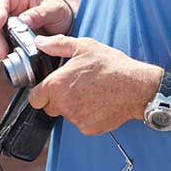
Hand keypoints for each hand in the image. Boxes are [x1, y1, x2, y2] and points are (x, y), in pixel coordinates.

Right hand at [0, 0, 74, 59]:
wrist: (65, 24)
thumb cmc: (59, 11)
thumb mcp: (54, 9)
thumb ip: (39, 14)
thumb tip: (22, 21)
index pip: (3, 1)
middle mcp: (11, 9)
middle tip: (2, 50)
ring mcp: (10, 23)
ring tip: (4, 56)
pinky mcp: (12, 37)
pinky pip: (4, 43)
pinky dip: (5, 51)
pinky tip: (9, 58)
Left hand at [27, 35, 160, 135]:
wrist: (136, 86)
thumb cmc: (111, 65)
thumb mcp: (84, 46)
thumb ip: (57, 44)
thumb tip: (40, 42)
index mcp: (57, 85)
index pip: (34, 98)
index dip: (41, 92)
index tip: (50, 87)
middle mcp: (63, 105)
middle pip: (49, 108)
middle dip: (57, 99)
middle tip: (75, 86)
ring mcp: (76, 119)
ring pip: (66, 115)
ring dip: (73, 106)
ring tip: (90, 92)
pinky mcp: (88, 128)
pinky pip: (81, 122)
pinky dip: (87, 115)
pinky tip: (98, 102)